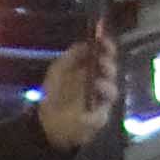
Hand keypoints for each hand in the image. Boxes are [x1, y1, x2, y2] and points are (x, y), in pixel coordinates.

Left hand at [34, 24, 118, 154]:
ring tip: (97, 80)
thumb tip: (87, 42)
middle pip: (112, 71)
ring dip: (107, 83)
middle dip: (109, 63)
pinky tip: (93, 95)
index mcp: (91, 70)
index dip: (107, 47)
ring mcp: (101, 101)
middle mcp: (99, 83)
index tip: (104, 40)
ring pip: (112, 91)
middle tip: (102, 60)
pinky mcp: (100, 117)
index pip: (105, 56)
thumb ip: (73, 55)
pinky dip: (100, 103)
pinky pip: (104, 110)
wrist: (46, 119)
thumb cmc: (54, 93)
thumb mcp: (59, 69)